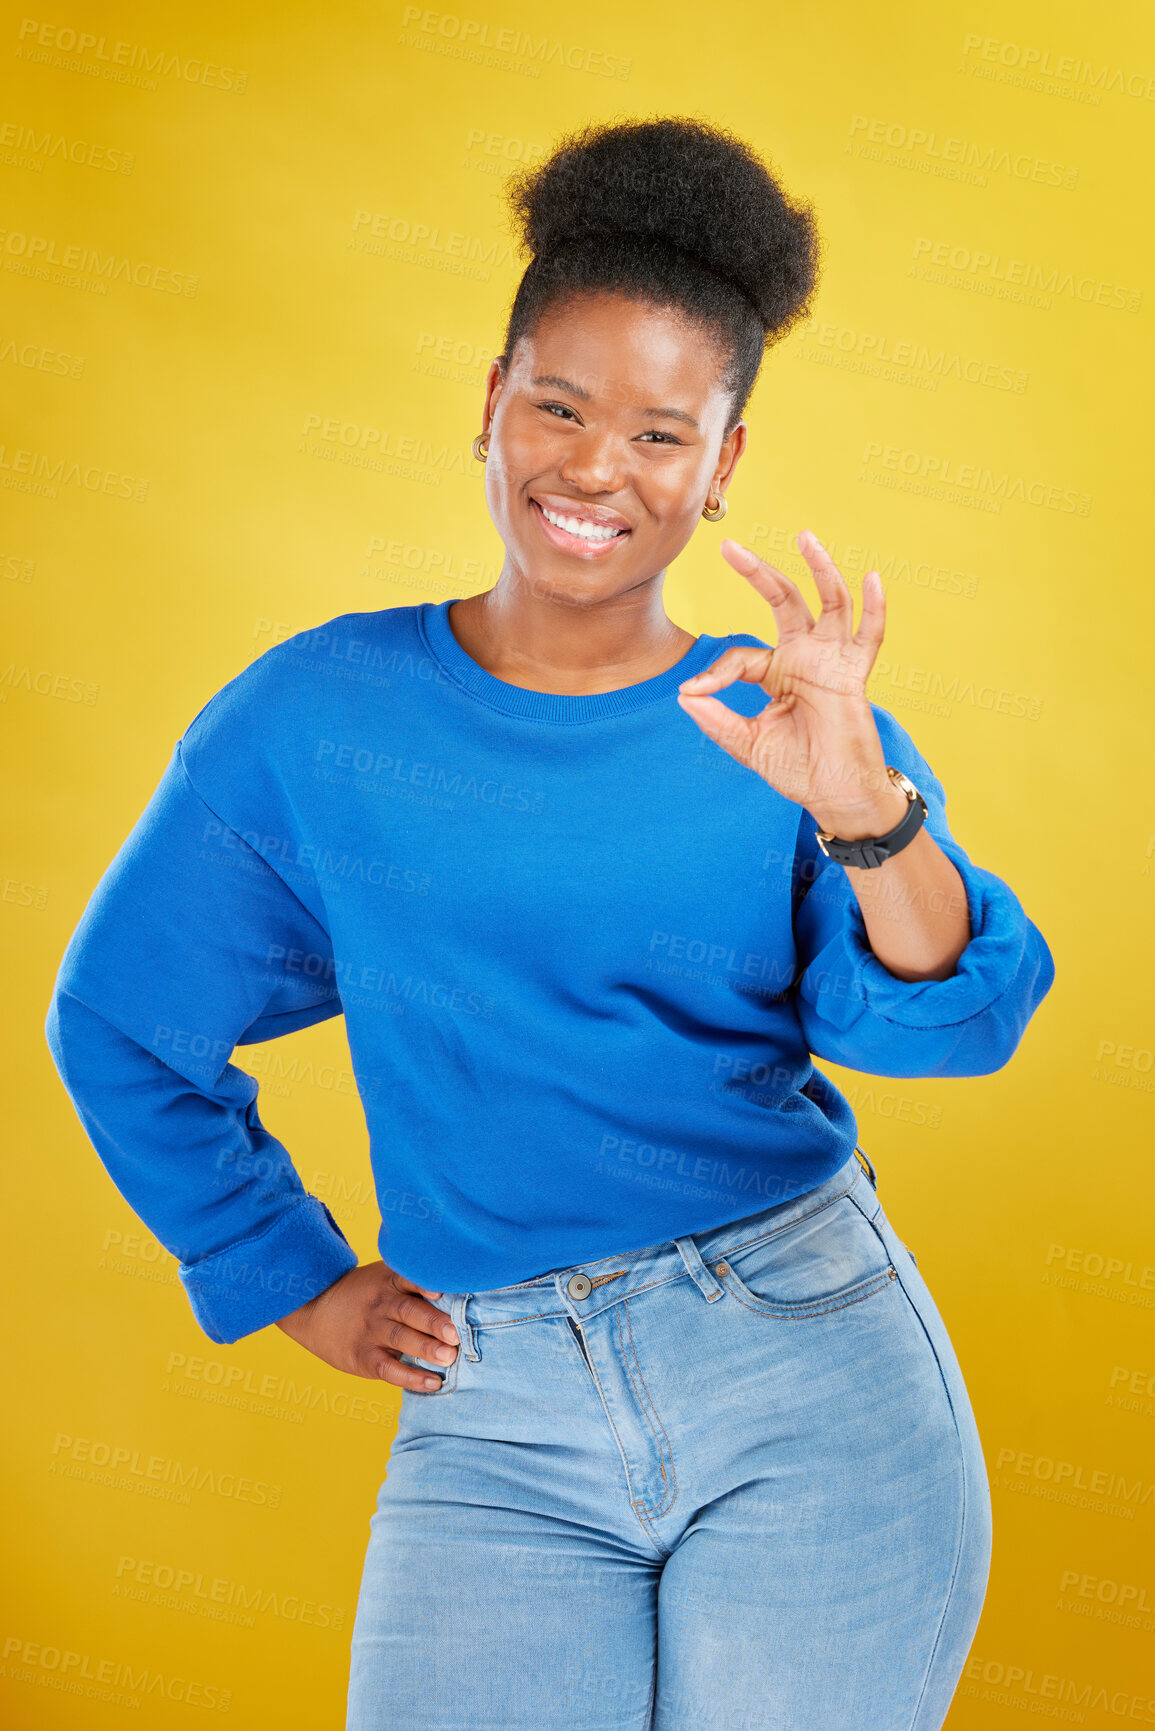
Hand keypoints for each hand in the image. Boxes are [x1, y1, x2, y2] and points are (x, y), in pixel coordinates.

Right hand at [275, 1260, 458, 1390]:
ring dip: (426, 1349)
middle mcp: (379, 1304)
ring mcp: (370, 1331)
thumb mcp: (382, 1278)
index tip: (442, 1292)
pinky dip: (412, 1378)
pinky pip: (390, 1369)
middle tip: (455, 1335)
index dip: (424, 1284)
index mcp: (388, 1282)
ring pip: (400, 1339)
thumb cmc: (362, 1294)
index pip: (408, 1279)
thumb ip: (412, 1283)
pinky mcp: (363, 1356)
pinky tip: (433, 1382)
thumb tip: (459, 1294)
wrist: (314, 1309)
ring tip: (449, 1357)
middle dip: (433, 1323)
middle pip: (408, 1311)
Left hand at [676, 532, 908, 839]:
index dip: (715, 672)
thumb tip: (684, 695)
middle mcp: (804, 657)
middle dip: (757, 573)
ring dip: (819, 569)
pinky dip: (875, 608)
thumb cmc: (797, 769)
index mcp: (776, 672)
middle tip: (729, 546)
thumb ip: (717, 720)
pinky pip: (870, 637)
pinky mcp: (853, 676)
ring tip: (805, 537)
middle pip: (783, 602)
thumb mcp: (747, 744)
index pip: (741, 655)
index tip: (695, 692)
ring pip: (829, 603)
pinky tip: (872, 579)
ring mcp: (831, 662)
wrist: (833, 795)